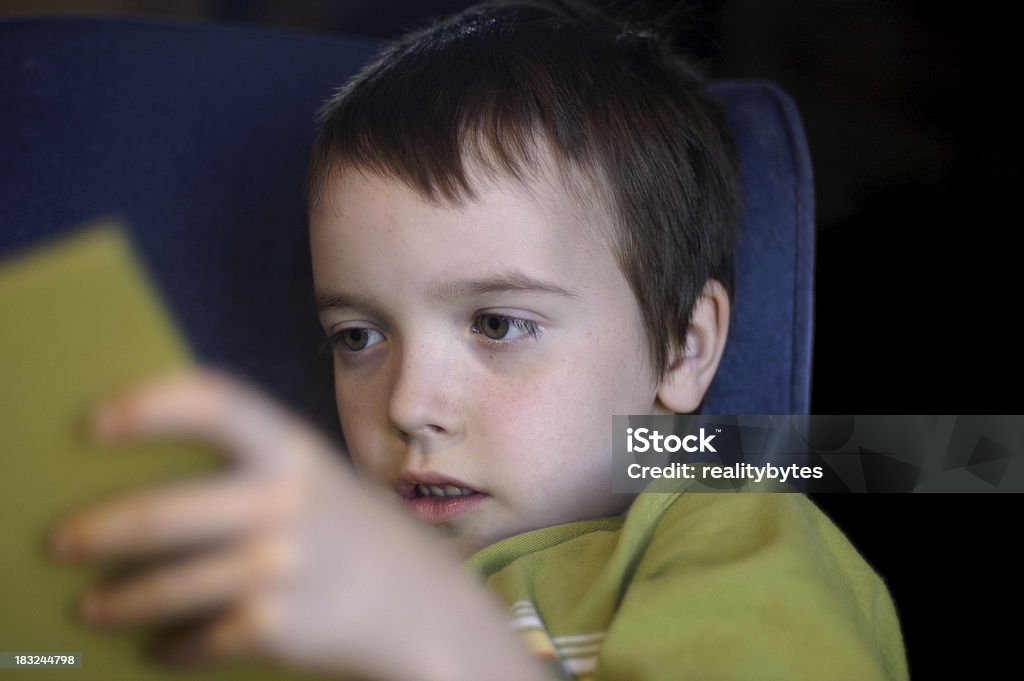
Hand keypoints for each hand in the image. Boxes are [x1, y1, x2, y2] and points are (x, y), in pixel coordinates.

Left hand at [51, 369, 549, 680]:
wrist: (424, 607)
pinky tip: (160, 647)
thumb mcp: (314, 482)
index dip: (152, 404)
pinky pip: (199, 638)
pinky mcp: (278, 624)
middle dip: (103, 530)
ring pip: (168, 587)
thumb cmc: (354, 535)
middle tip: (61, 541)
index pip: (216, 404)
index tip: (95, 421)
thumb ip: (250, 470)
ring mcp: (283, 564)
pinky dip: (172, 647)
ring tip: (92, 607)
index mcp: (294, 450)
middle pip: (165, 512)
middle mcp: (287, 500)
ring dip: (119, 601)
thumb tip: (140, 481)